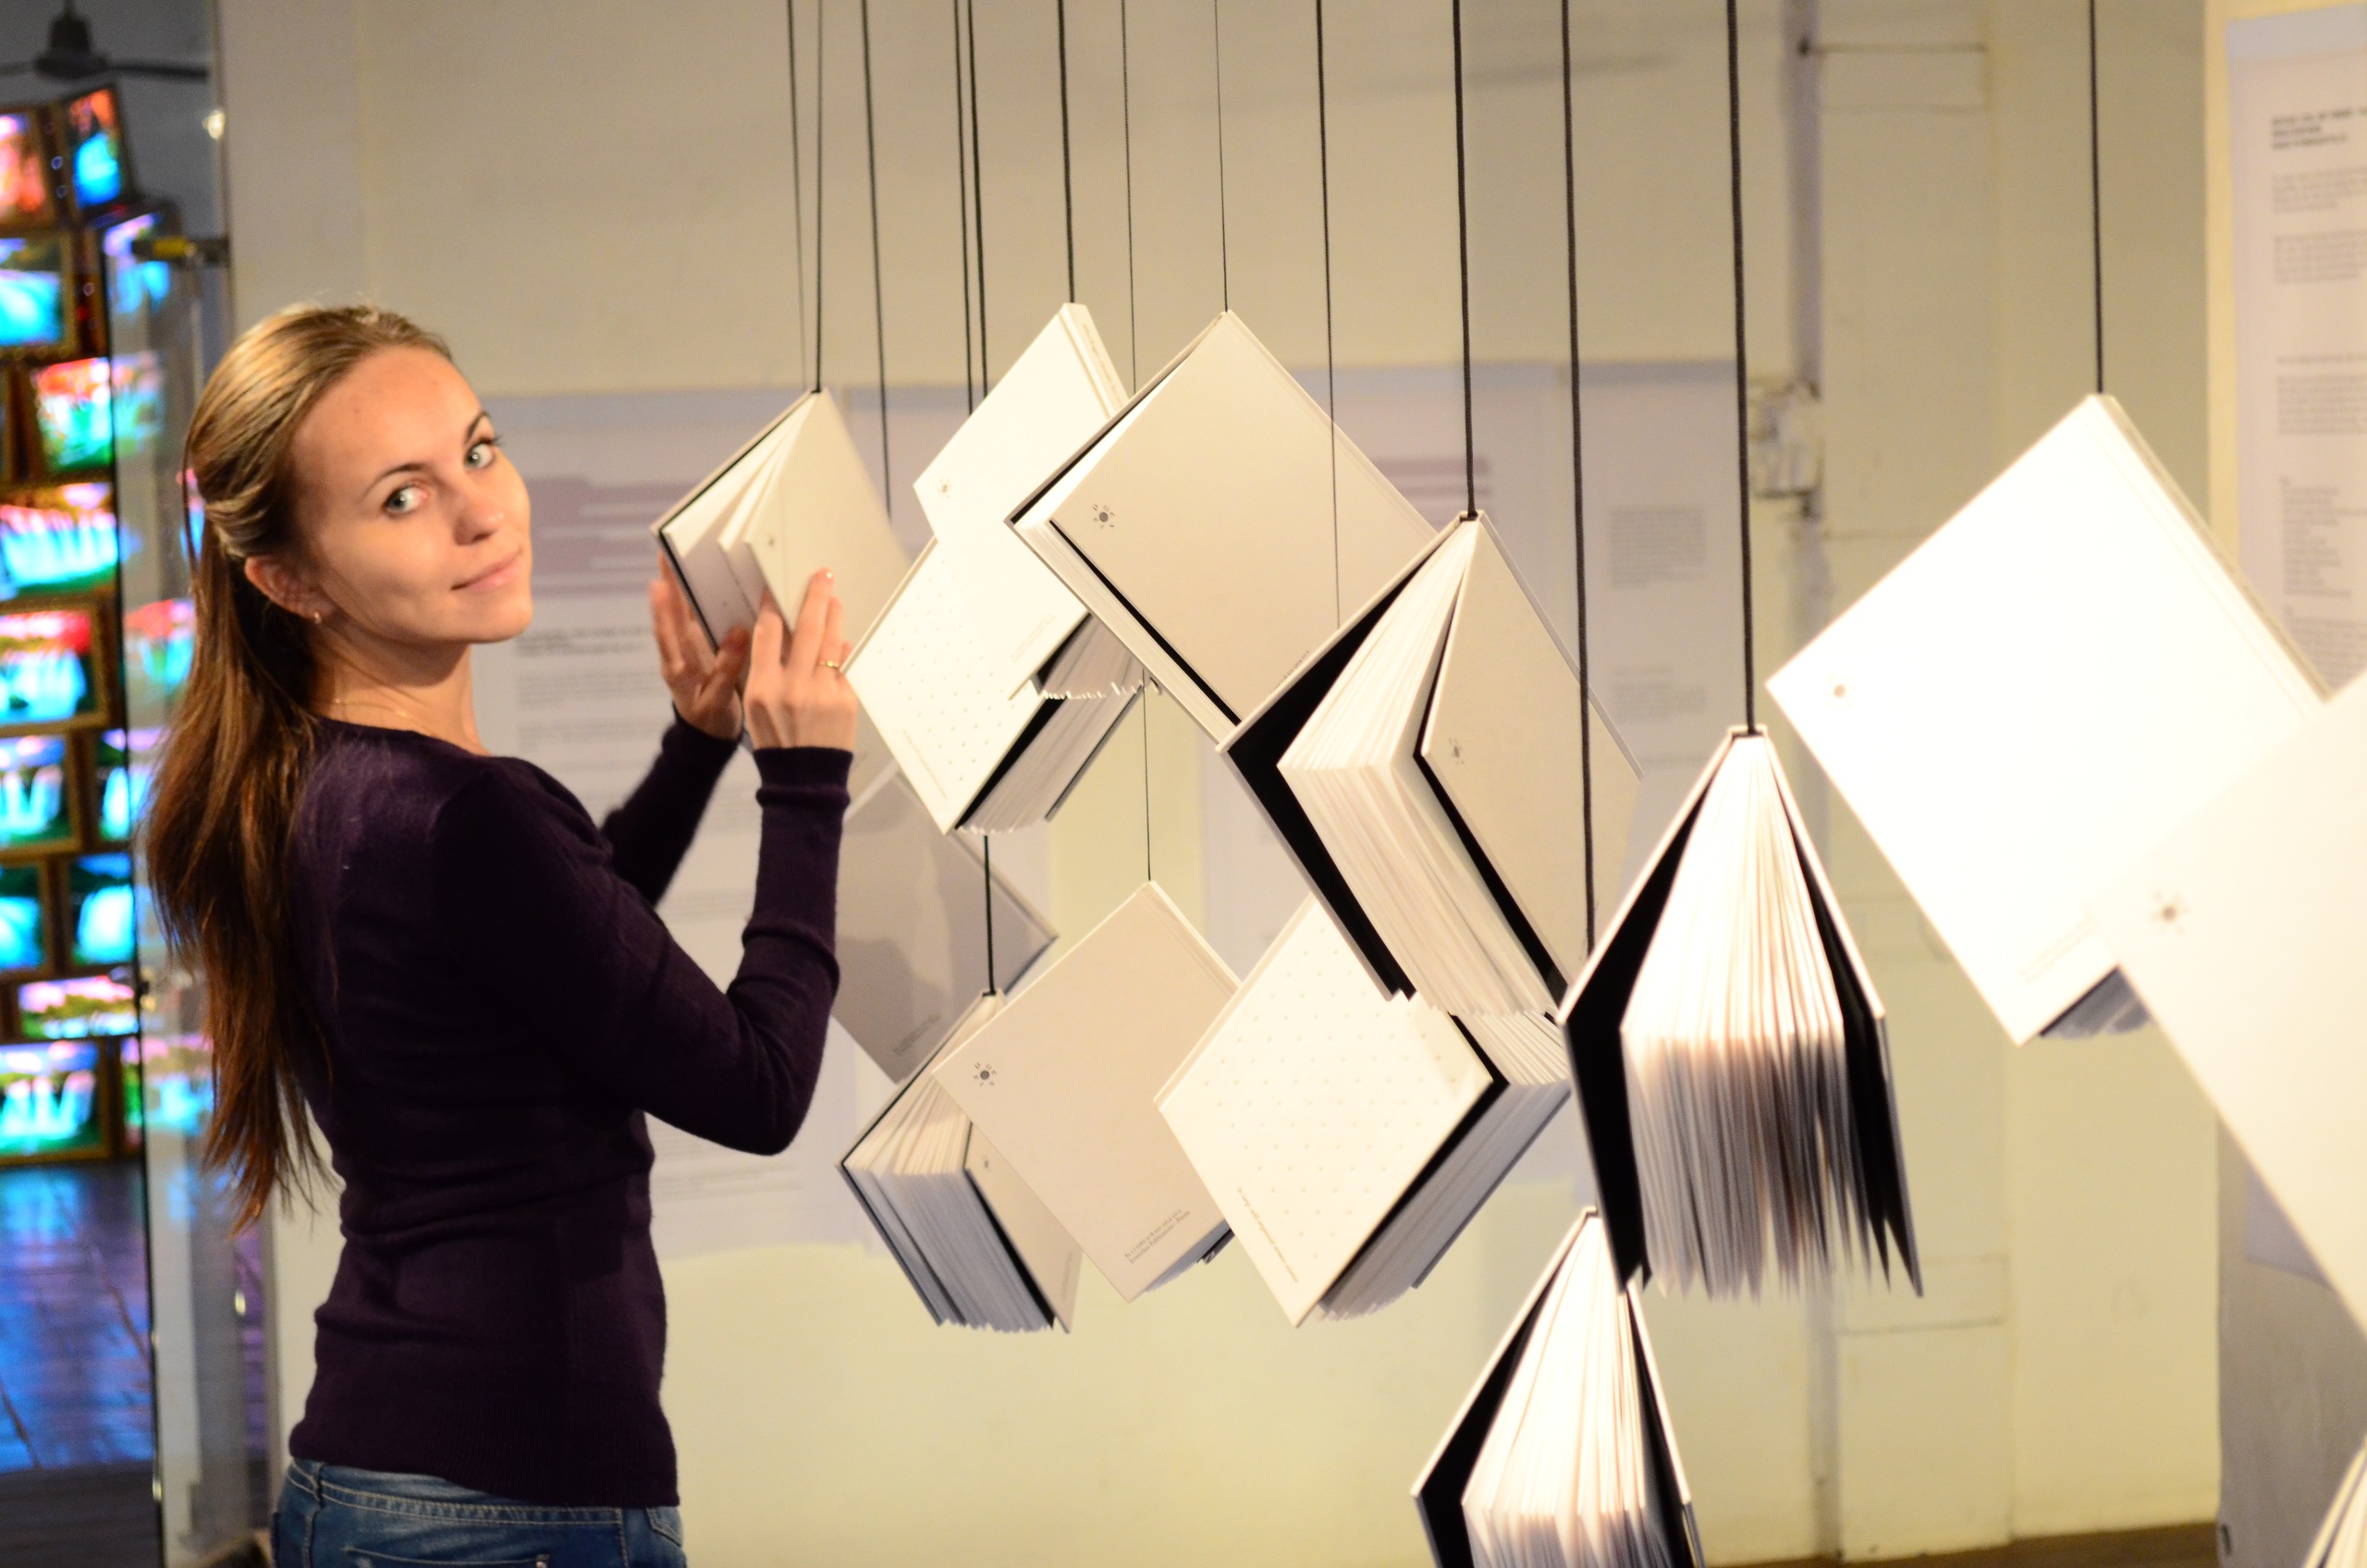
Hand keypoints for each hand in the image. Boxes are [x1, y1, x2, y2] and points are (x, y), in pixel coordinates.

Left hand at [650, 554, 749, 739]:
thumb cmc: (711, 721)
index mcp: (679, 668)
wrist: (706, 737)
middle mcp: (676, 655)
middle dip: (666, 584)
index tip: (660, 580)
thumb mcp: (720, 701)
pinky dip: (684, 602)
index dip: (664, 606)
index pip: (669, 632)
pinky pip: (685, 623)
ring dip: (673, 588)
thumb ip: (727, 668)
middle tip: (664, 553)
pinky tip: (688, 585)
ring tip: (671, 559)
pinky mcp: (691, 652)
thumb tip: (737, 633)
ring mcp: (682, 652)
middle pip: (668, 616)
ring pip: (675, 616)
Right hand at [745, 569, 856, 751]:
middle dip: (815, 597)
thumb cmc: (775, 740)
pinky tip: (842, 641)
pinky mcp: (845, 700)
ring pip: (832, 642)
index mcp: (762, 687)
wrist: (803, 777)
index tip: (776, 593)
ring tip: (834, 599)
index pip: (768, 634)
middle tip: (822, 576)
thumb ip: (767, 670)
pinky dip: (843, 651)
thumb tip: (787, 635)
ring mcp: (822, 693)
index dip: (773, 607)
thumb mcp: (757, 706)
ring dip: (835, 616)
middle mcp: (793, 686)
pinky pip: (845, 666)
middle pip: (807, 629)